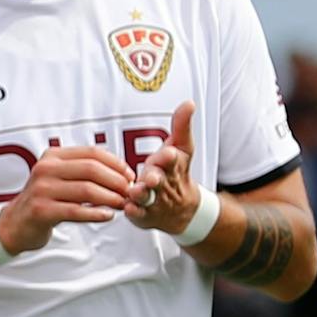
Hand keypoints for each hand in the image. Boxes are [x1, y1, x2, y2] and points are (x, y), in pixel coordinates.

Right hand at [0, 146, 133, 254]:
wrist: (16, 223)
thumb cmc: (46, 200)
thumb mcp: (59, 178)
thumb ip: (84, 172)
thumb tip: (123, 173)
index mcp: (52, 156)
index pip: (92, 153)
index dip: (116, 163)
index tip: (130, 176)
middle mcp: (45, 168)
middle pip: (91, 169)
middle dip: (116, 181)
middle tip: (130, 192)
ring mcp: (42, 189)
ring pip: (86, 190)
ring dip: (110, 198)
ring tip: (123, 205)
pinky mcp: (41, 210)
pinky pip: (76, 211)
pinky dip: (96, 213)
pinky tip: (108, 216)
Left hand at [123, 101, 198, 233]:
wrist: (180, 209)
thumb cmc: (175, 171)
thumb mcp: (181, 148)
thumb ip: (181, 126)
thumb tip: (189, 102)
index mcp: (172, 166)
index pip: (172, 160)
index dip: (169, 157)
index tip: (169, 153)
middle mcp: (163, 184)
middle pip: (160, 180)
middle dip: (156, 178)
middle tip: (151, 177)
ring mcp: (154, 200)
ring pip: (147, 198)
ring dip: (141, 195)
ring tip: (135, 192)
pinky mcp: (143, 214)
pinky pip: (138, 215)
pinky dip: (134, 213)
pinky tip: (127, 209)